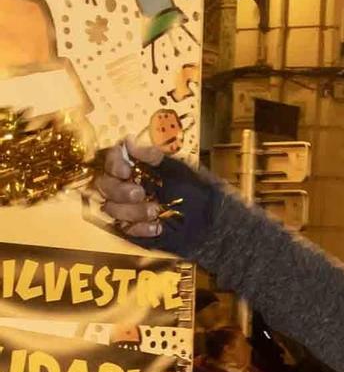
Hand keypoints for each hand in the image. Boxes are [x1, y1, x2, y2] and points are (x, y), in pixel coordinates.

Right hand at [92, 139, 217, 251]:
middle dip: (119, 190)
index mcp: (136, 168)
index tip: (125, 171)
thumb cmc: (196, 189)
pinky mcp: (134, 228)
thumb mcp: (179, 170)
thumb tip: (128, 141)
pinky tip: (157, 227)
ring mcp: (128, 208)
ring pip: (111, 208)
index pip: (111, 160)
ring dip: (131, 210)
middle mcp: (126, 186)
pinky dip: (139, 229)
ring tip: (155, 211)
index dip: (113, 164)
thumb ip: (153, 157)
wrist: (212, 220)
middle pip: (104, 185)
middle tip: (139, 193)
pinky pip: (125, 230)